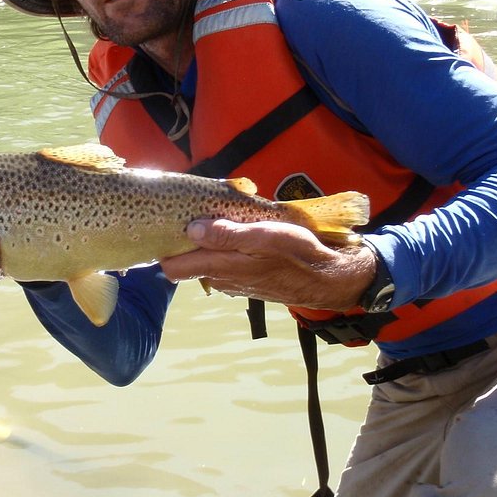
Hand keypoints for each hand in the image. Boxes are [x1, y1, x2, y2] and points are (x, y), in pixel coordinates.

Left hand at [159, 219, 373, 312]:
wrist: (329, 277)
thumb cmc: (299, 253)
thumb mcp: (265, 236)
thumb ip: (226, 234)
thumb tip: (192, 229)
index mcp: (221, 267)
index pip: (171, 268)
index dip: (166, 247)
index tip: (171, 224)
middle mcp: (221, 279)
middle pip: (185, 263)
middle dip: (186, 242)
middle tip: (196, 215)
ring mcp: (232, 282)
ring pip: (205, 262)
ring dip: (208, 244)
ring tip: (220, 220)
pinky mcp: (245, 280)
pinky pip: (223, 264)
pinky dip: (225, 250)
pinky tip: (239, 234)